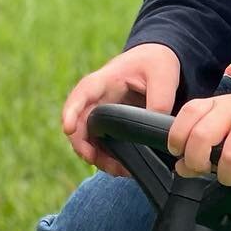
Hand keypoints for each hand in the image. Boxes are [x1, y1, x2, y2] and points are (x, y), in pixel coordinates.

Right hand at [60, 43, 179, 177]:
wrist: (156, 60)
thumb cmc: (156, 62)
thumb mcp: (163, 75)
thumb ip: (160, 101)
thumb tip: (154, 131)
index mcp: (105, 80)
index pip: (81, 95)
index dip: (71, 112)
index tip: (67, 129)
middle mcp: (96, 98)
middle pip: (78, 123)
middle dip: (81, 144)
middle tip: (94, 160)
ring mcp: (100, 113)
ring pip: (87, 138)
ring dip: (96, 156)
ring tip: (117, 170)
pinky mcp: (107, 125)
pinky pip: (100, 144)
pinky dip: (107, 158)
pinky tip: (122, 168)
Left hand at [168, 94, 230, 190]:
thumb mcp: (212, 124)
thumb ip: (192, 145)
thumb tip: (183, 168)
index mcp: (212, 105)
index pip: (189, 114)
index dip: (178, 137)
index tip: (179, 152)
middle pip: (202, 137)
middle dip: (197, 161)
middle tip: (202, 168)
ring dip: (226, 175)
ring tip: (228, 177)